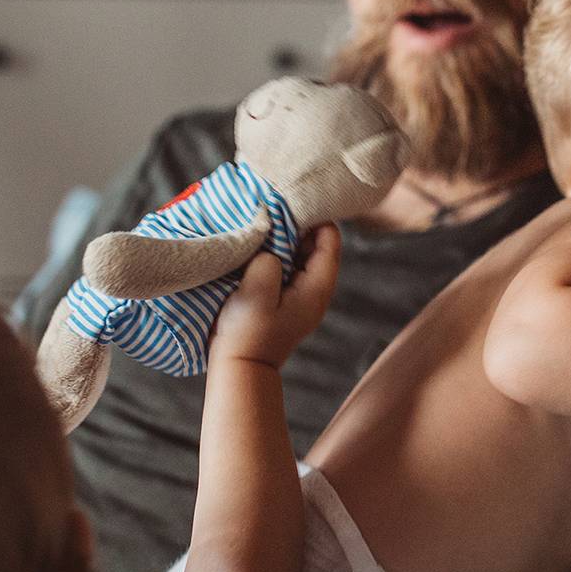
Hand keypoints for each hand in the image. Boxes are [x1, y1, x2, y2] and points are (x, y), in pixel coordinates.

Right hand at [210, 224, 340, 368]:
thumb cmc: (247, 333)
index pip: (330, 240)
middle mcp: (316, 290)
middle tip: (270, 210)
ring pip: (301, 255)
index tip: (289, 202)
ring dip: (283, 240)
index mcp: (317, 288)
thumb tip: (270, 250)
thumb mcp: (256, 294)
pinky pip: (288, 268)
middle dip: (296, 226)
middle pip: (317, 244)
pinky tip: (257, 248)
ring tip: (261, 226)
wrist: (240, 369)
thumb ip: (267, 263)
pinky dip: (276, 255)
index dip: (314, 217)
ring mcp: (302, 296)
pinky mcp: (287, 299)